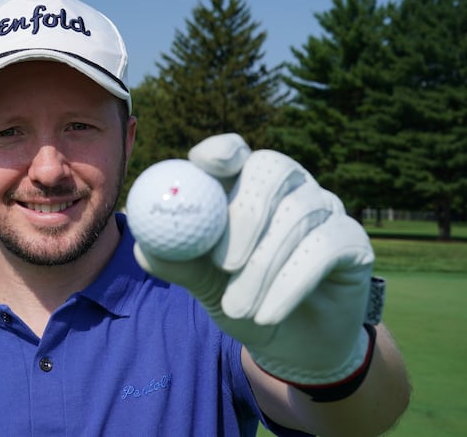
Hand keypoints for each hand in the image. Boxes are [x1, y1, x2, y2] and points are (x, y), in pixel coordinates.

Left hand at [133, 133, 374, 385]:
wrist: (288, 344)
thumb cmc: (238, 299)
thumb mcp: (201, 282)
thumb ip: (175, 261)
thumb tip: (144, 245)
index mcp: (244, 184)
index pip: (234, 152)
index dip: (222, 151)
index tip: (206, 166)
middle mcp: (288, 186)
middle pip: (271, 170)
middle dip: (245, 216)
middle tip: (223, 263)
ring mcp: (324, 208)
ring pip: (298, 216)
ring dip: (263, 268)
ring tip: (238, 309)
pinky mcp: (351, 240)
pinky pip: (326, 247)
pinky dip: (292, 283)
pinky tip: (268, 314)